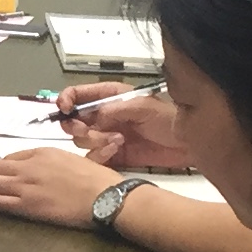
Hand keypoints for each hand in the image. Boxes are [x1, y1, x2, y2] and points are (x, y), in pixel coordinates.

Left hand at [0, 146, 122, 229]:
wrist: (105, 196)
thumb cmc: (97, 179)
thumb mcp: (72, 159)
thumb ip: (53, 162)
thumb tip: (46, 169)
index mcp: (41, 153)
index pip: (8, 157)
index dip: (7, 169)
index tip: (11, 177)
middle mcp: (28, 166)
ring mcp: (24, 186)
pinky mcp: (26, 206)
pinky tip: (2, 208)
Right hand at [58, 85, 186, 172]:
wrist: (186, 144)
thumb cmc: (169, 118)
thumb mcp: (142, 106)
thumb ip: (114, 109)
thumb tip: (93, 118)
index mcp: (108, 97)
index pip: (76, 94)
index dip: (66, 100)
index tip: (65, 110)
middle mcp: (103, 116)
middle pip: (72, 120)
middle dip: (77, 127)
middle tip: (89, 132)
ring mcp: (105, 135)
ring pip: (81, 141)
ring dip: (94, 141)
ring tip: (115, 141)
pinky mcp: (111, 155)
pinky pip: (92, 157)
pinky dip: (99, 155)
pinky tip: (116, 150)